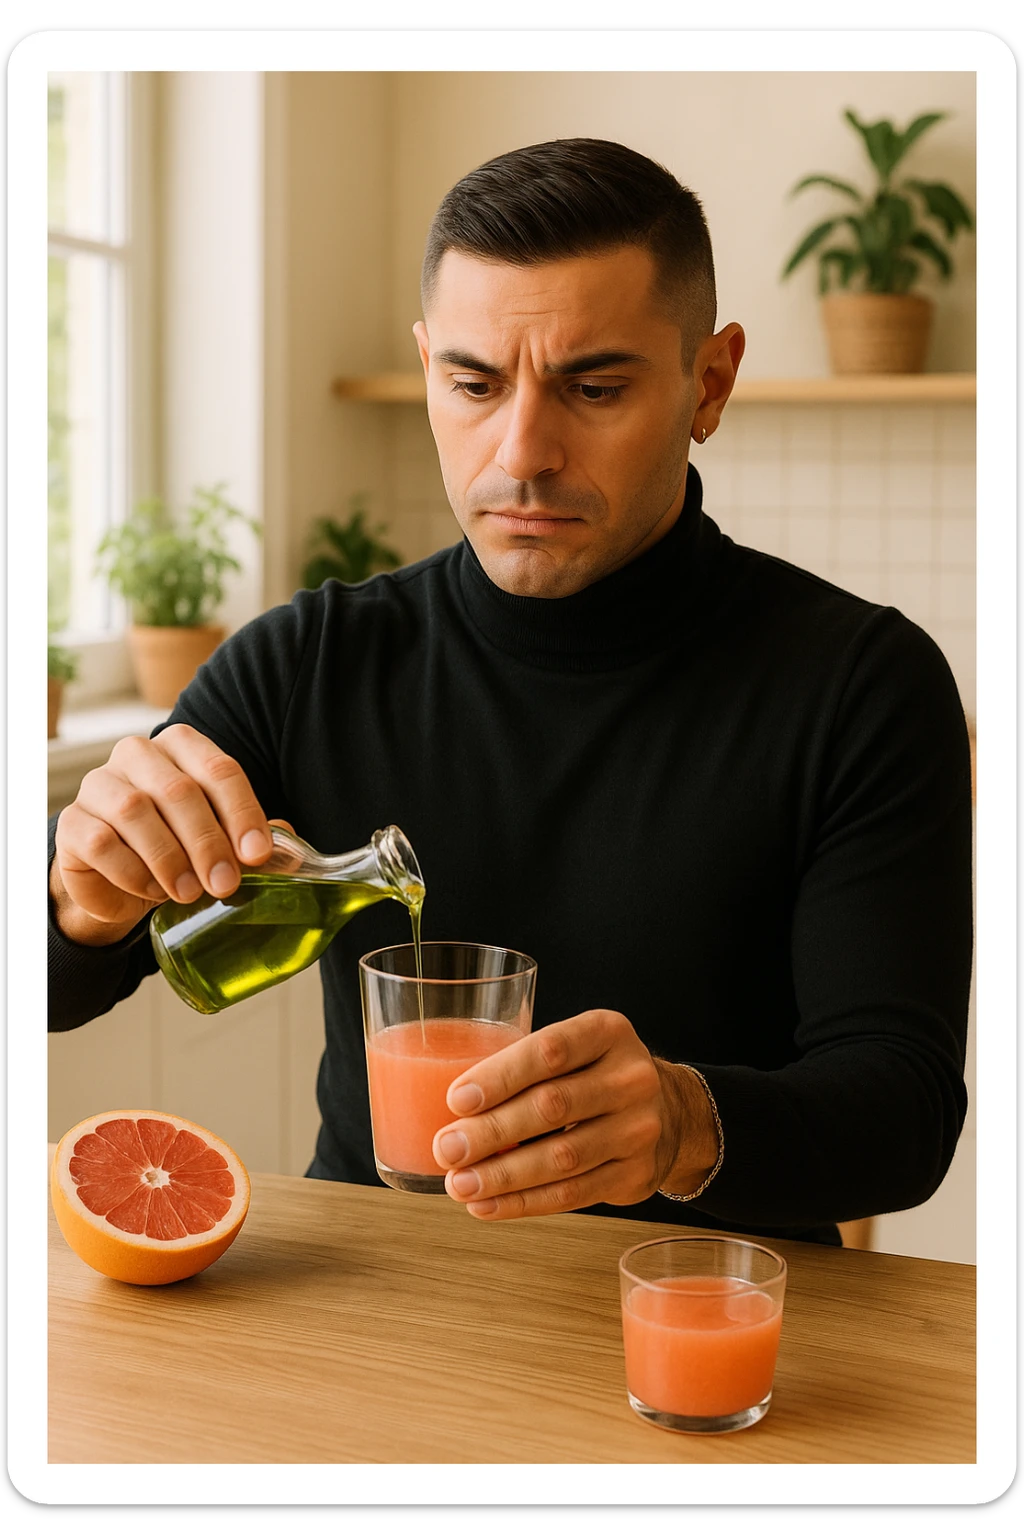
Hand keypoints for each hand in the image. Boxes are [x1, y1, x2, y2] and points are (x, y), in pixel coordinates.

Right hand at [51, 723, 274, 945]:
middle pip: (178, 791)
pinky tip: (152, 891)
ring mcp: (99, 785)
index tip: (258, 855)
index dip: (242, 813)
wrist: (120, 878)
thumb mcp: (220, 840)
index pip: (219, 769)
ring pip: (134, 812)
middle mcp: (137, 755)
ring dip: (169, 858)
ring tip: (190, 892)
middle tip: (225, 884)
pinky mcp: (72, 823)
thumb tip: (293, 854)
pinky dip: (132, 872)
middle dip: (207, 842)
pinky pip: (100, 842)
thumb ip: (254, 841)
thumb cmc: (178, 846)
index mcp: (182, 747)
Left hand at [431, 1009, 719, 1219]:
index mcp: (607, 1032)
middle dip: (492, 1132)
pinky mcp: (636, 1175)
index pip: (550, 1051)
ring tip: (459, 1185)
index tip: (456, 1100)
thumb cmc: (596, 1074)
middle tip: (447, 1148)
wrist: (670, 1111)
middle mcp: (631, 1077)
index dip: (500, 1076)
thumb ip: (526, 1067)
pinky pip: (572, 1195)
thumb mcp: (576, 1049)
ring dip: (503, 1175)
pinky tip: (488, 1205)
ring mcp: (639, 1129)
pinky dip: (524, 1202)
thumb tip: (453, 1110)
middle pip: (552, 1107)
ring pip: (562, 1158)